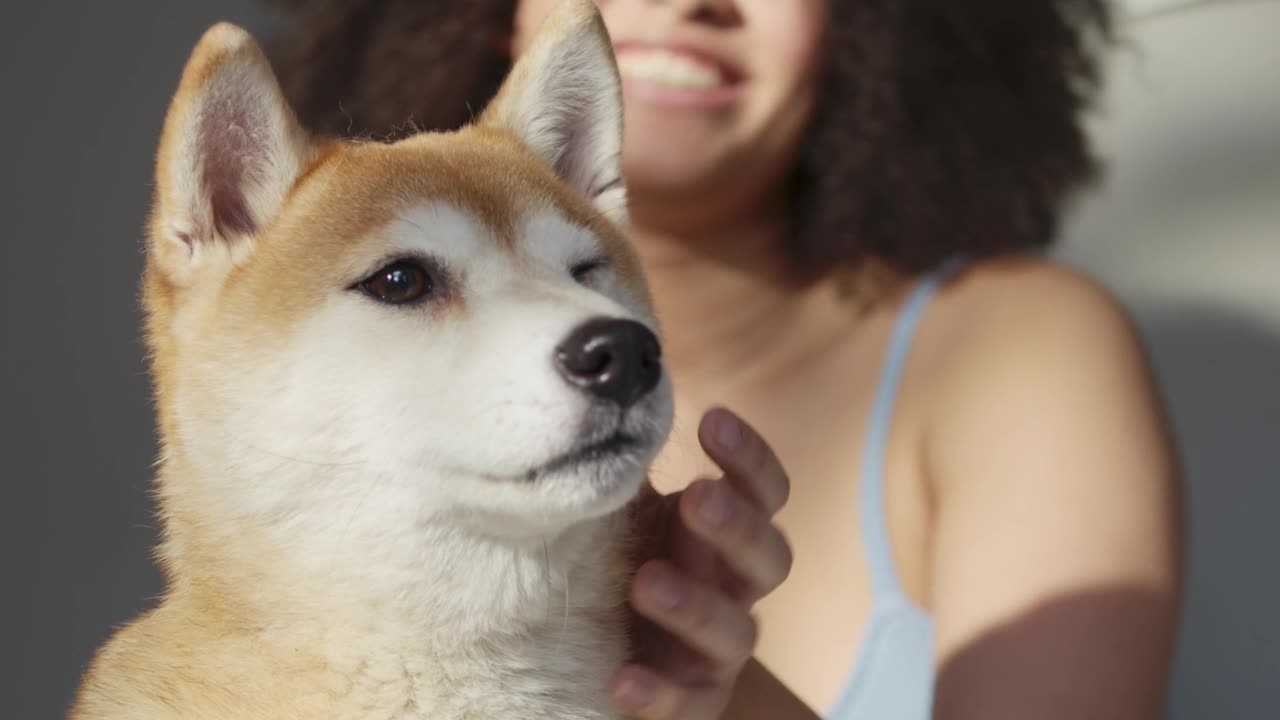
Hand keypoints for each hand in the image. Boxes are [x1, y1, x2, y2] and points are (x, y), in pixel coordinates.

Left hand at [610, 407, 792, 718]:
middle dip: (737, 527)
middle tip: (698, 496)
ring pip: (735, 632)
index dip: (749, 458)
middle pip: (770, 558)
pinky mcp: (689, 702)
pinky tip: (622, 679)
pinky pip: (687, 705)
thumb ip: (620, 461)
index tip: (711, 418)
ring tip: (646, 583)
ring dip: (696, 605)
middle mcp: (733, 588)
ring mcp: (716, 651)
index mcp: (724, 534)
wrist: (596, 648)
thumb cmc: (612, 556)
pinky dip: (658, 692)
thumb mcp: (619, 508)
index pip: (765, 493)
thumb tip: (605, 384)